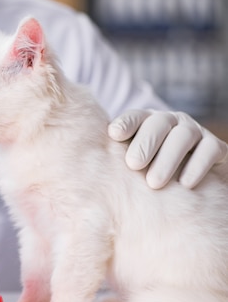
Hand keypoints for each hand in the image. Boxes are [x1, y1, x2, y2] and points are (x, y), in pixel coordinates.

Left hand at [108, 109, 227, 188]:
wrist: (187, 180)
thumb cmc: (146, 173)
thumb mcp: (129, 164)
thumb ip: (113, 162)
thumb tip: (86, 177)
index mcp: (145, 122)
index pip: (134, 117)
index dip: (125, 123)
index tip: (114, 135)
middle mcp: (170, 122)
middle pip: (158, 124)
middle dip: (145, 143)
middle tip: (133, 165)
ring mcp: (194, 132)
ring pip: (184, 136)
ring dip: (168, 158)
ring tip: (154, 183)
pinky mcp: (215, 146)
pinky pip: (210, 150)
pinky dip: (198, 166)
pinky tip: (185, 184)